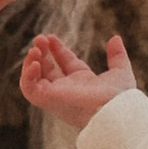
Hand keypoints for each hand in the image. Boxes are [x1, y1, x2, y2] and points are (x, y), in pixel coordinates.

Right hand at [20, 29, 138, 131]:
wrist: (114, 112)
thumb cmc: (119, 96)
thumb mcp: (120, 70)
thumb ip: (117, 55)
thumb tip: (115, 38)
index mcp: (82, 82)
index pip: (64, 63)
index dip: (57, 49)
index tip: (51, 37)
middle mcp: (67, 89)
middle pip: (47, 69)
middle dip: (41, 52)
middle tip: (39, 38)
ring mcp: (56, 95)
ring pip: (35, 79)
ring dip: (31, 62)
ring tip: (35, 48)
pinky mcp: (47, 100)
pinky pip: (29, 89)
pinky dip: (27, 75)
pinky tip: (35, 62)